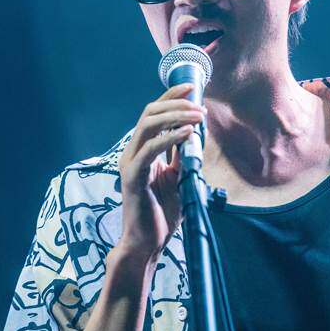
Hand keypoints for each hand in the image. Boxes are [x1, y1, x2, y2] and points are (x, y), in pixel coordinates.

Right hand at [118, 82, 206, 261]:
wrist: (147, 243)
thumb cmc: (162, 214)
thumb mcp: (178, 179)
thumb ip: (182, 158)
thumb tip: (195, 136)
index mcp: (141, 151)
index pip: (153, 115)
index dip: (171, 98)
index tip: (192, 87)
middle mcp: (132, 152)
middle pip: (149, 114)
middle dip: (175, 103)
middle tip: (199, 103)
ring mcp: (130, 163)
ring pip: (148, 126)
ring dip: (175, 116)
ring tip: (198, 116)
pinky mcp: (132, 177)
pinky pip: (151, 150)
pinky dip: (170, 137)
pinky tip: (188, 134)